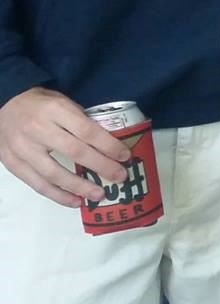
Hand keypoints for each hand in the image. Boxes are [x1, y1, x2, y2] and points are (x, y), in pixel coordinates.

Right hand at [0, 87, 130, 206]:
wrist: (3, 104)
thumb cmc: (40, 104)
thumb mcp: (63, 102)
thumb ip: (81, 120)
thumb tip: (107, 143)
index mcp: (55, 110)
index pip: (87, 131)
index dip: (108, 145)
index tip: (125, 156)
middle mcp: (38, 129)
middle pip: (75, 152)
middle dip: (101, 166)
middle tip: (120, 177)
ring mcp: (23, 148)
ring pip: (54, 173)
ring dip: (79, 187)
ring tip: (99, 194)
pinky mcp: (12, 163)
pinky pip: (36, 184)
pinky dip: (57, 195)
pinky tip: (75, 201)